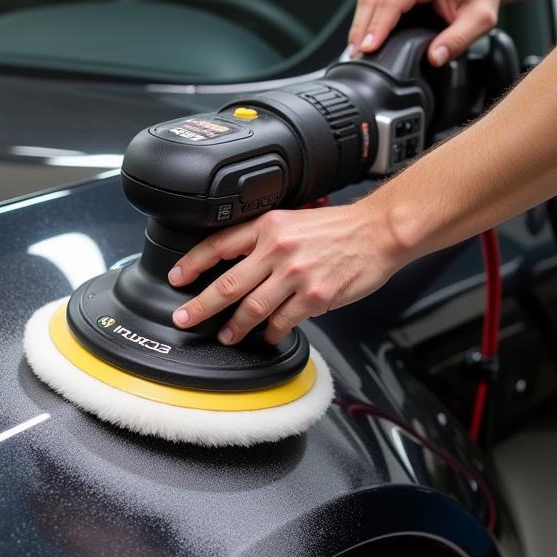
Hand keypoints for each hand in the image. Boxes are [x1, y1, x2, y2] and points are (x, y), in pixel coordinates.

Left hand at [168, 203, 406, 345]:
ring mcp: (297, 275)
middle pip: (228, 284)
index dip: (192, 263)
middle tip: (185, 319)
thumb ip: (265, 240)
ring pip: (252, 308)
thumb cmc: (339, 228)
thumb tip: (235, 264)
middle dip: (201, 306)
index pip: (219, 244)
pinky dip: (271, 332)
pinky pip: (282, 322)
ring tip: (228, 336)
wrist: (380, 231)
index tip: (176, 278)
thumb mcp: (294, 220)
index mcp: (269, 226)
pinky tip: (268, 335)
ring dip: (236, 327)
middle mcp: (279, 249)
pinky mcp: (314, 297)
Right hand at [349, 0, 501, 65]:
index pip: (390, 2)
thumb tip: (434, 57)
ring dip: (359, 25)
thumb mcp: (479, 21)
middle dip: (360, 31)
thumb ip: (457, 40)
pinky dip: (365, 17)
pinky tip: (364, 35)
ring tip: (356, 50)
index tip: (367, 50)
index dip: (376, 29)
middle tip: (356, 57)